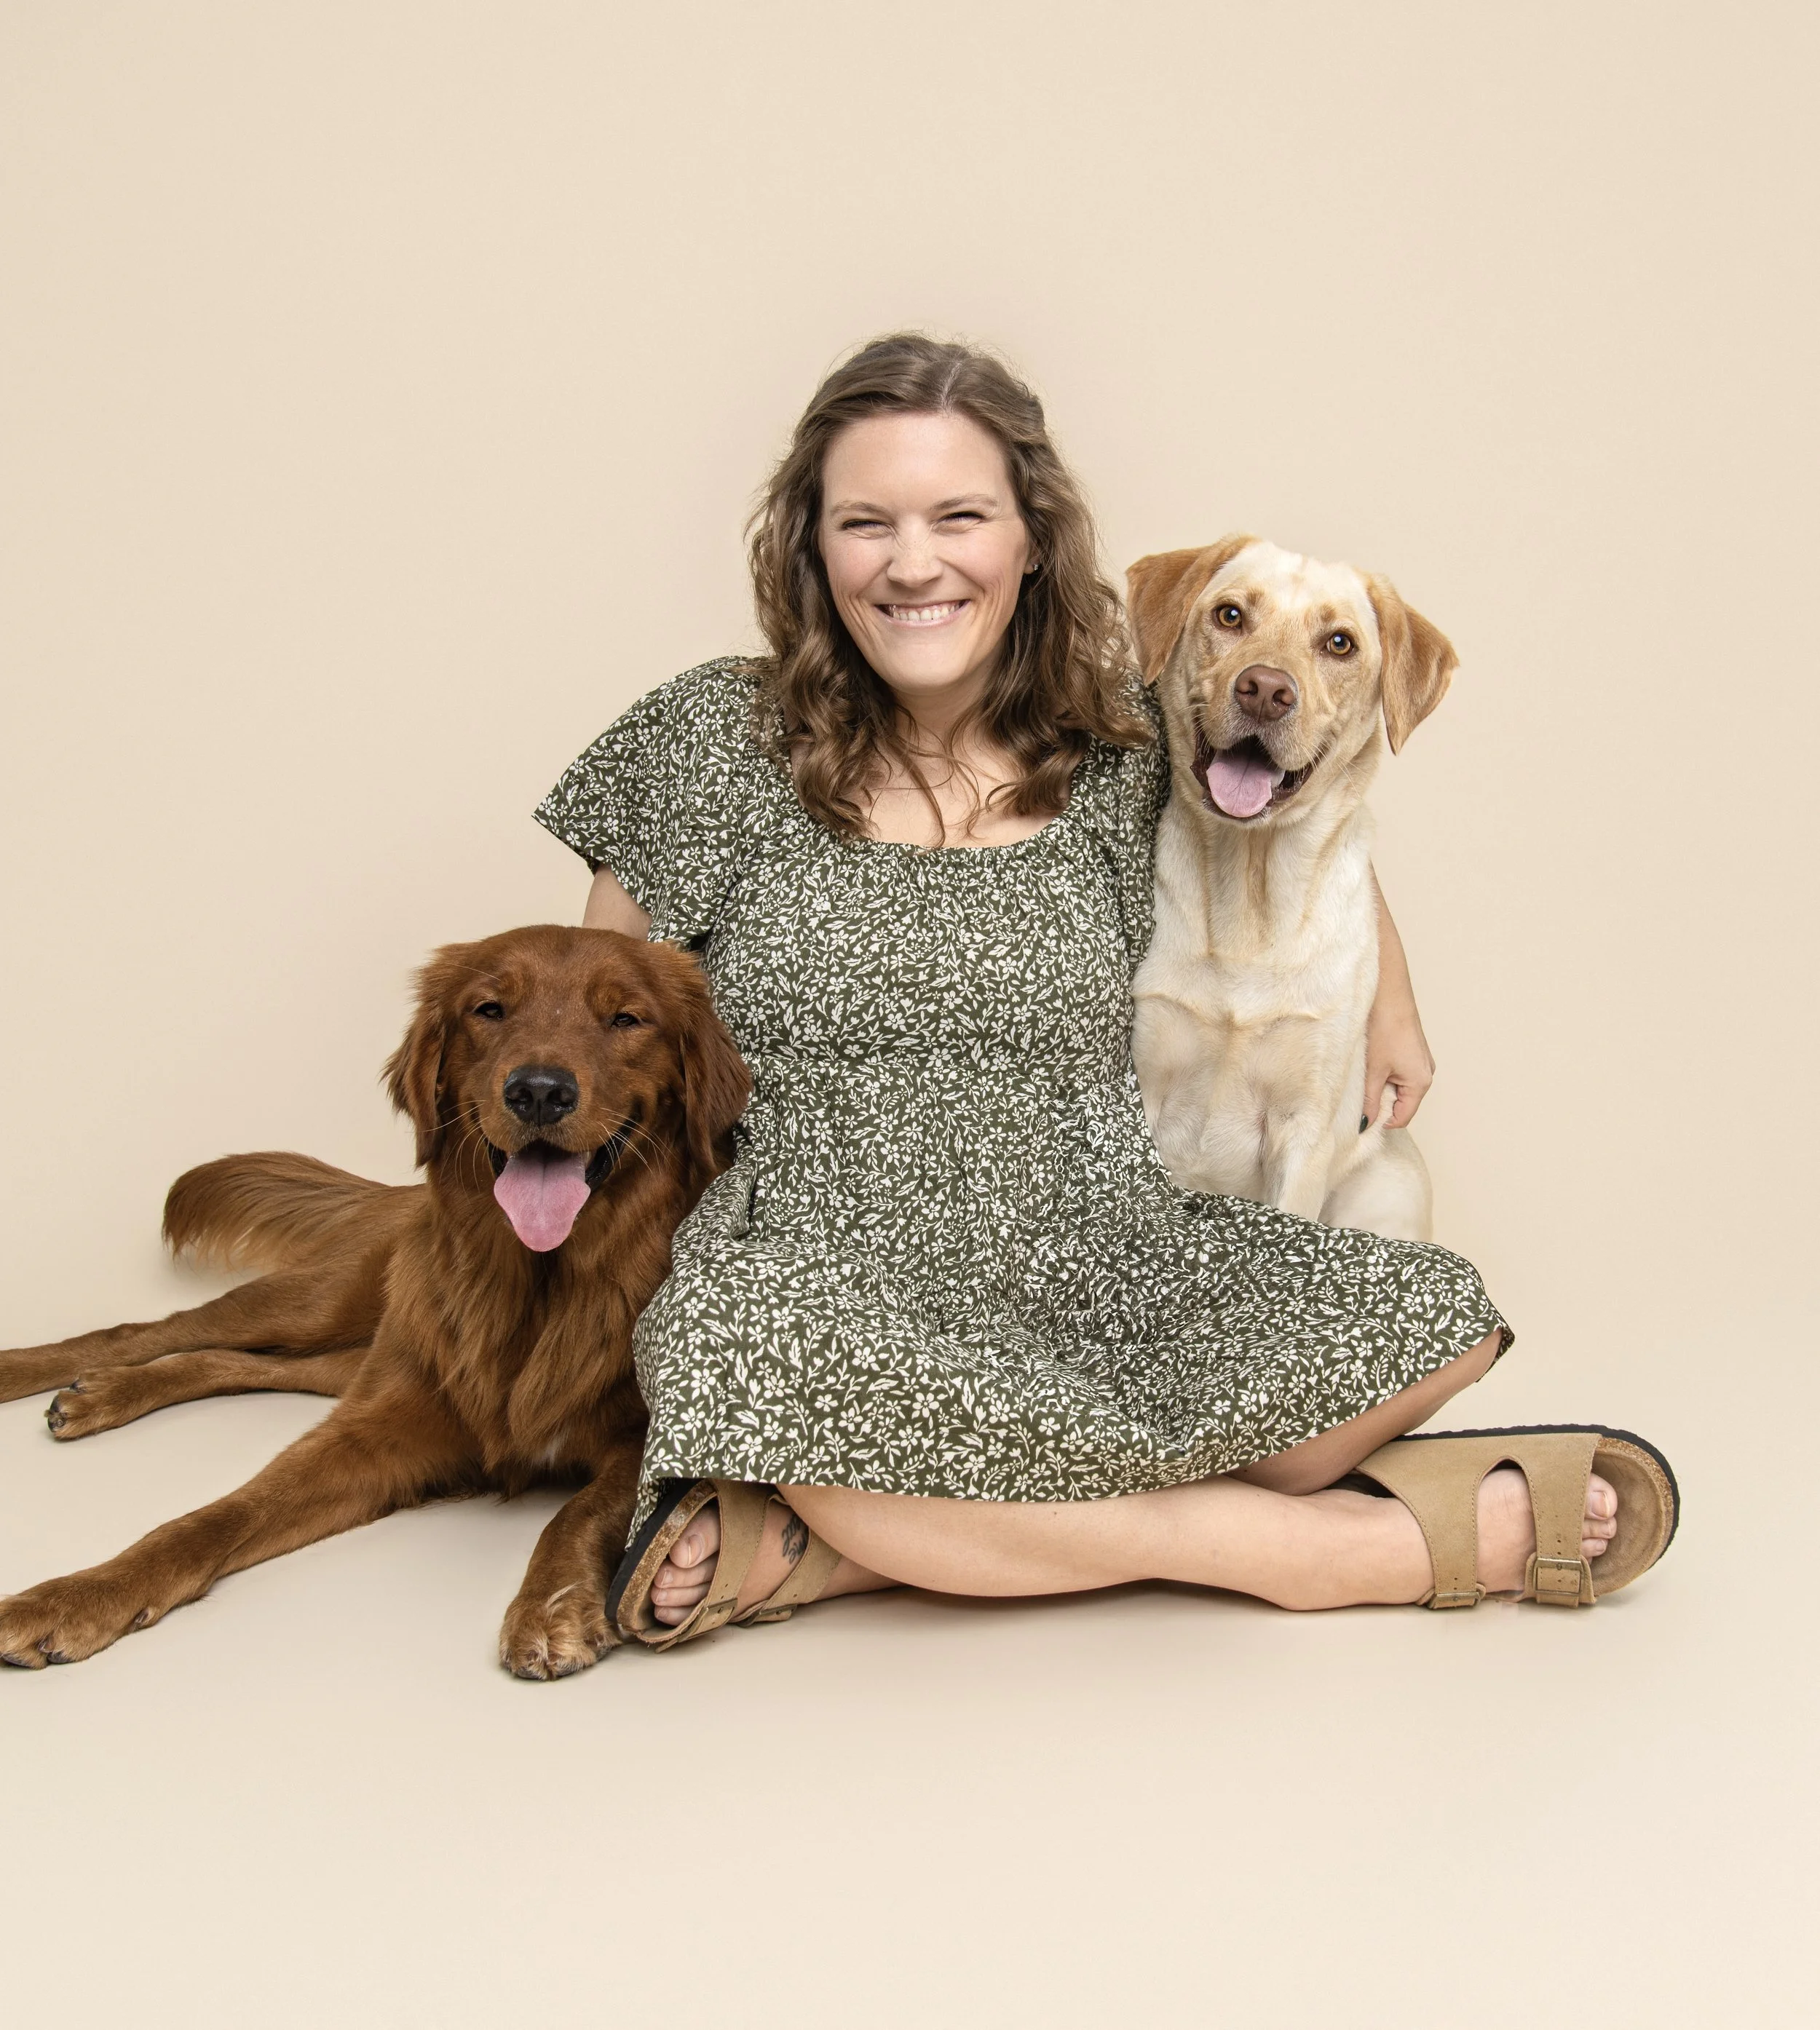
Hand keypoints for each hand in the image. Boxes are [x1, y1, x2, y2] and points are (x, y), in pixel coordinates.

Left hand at [1366, 873, 1433, 1129]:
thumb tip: (1363, 1123)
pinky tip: (1363, 1060)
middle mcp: (1425, 1073)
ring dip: (1374, 1085)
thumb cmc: (1383, 1025)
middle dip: (1375, 1102)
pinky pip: (1393, 1071)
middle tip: (1351, 1093)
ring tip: (1357, 1072)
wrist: (1387, 986)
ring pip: (1393, 1086)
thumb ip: (1368, 1099)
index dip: (1377, 1121)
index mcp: (1421, 1082)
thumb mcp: (1371, 1068)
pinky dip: (1378, 1071)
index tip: (1353, 1116)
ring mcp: (1418, 1060)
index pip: (1400, 1118)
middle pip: (1397, 1103)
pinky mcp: (1409, 1048)